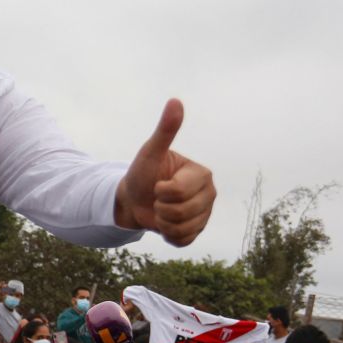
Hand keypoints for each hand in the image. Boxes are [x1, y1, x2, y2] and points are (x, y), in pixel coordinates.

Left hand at [113, 99, 215, 245]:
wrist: (133, 199)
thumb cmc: (142, 173)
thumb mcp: (150, 152)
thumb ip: (165, 130)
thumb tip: (175, 101)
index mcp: (202, 174)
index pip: (180, 192)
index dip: (161, 192)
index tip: (157, 185)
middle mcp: (209, 194)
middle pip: (182, 213)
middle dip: (161, 208)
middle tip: (157, 199)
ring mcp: (205, 214)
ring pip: (183, 229)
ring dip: (163, 223)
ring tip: (160, 210)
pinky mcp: (197, 231)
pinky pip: (183, 241)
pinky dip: (167, 235)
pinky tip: (165, 223)